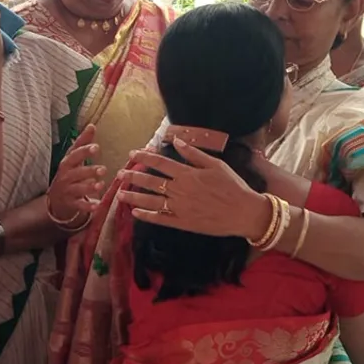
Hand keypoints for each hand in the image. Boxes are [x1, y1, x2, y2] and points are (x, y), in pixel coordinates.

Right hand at [48, 125, 103, 223]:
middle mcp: (65, 176)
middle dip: (88, 170)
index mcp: (67, 163)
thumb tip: (92, 125)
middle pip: (76, 172)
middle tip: (103, 169)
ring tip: (101, 185)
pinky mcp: (70, 203)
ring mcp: (67, 190)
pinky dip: (87, 206)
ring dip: (89, 187)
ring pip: (77, 188)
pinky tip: (97, 205)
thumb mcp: (73, 158)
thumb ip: (83, 143)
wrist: (55, 200)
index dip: (84, 150)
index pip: (74, 154)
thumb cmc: (68, 174)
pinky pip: (78, 205)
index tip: (96, 147)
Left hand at [119, 138, 267, 238]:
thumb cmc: (233, 186)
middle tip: (119, 174)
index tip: (132, 153)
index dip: (144, 157)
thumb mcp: (216, 165)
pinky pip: (161, 219)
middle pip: (151, 181)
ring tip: (119, 194)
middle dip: (133, 176)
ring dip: (133, 197)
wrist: (244, 212)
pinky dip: (147, 216)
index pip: (160, 163)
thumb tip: (176, 141)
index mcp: (187, 174)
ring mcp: (180, 208)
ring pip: (151, 201)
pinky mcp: (183, 222)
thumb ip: (194, 153)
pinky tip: (135, 213)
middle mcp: (180, 190)